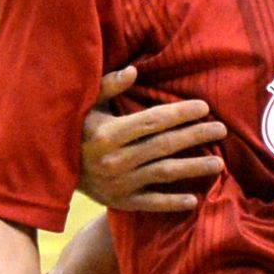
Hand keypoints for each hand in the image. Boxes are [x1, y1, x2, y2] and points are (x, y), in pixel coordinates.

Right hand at [79, 65, 224, 210]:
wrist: (51, 172)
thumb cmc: (75, 130)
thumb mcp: (85, 105)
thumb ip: (109, 86)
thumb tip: (134, 70)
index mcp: (108, 133)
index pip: (153, 121)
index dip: (180, 114)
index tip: (204, 107)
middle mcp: (116, 159)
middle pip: (164, 146)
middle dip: (195, 136)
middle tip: (221, 129)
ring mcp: (119, 183)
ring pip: (164, 174)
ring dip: (193, 168)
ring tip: (219, 164)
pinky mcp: (121, 201)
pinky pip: (150, 203)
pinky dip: (171, 203)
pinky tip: (193, 200)